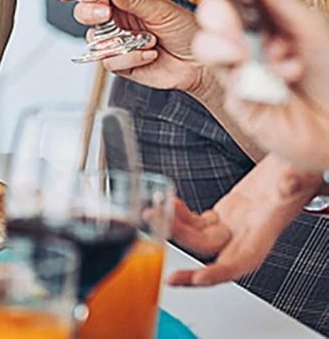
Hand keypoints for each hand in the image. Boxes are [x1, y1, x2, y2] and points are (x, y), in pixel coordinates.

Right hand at [74, 0, 204, 93]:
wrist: (199, 65)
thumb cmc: (186, 31)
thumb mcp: (162, 10)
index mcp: (124, 0)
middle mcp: (116, 20)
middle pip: (84, 13)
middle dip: (89, 13)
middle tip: (104, 14)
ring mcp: (116, 42)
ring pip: (94, 40)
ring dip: (119, 41)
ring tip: (146, 40)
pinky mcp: (121, 63)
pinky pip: (110, 61)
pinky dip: (130, 58)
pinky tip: (150, 54)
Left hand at [167, 153, 321, 285]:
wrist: (291, 172)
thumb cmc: (296, 178)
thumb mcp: (295, 179)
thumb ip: (290, 185)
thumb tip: (288, 182)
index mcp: (261, 236)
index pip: (238, 264)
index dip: (217, 274)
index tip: (196, 279)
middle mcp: (244, 237)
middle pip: (209, 251)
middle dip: (180, 243)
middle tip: (154, 232)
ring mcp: (232, 228)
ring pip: (198, 236)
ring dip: (174, 225)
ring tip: (154, 210)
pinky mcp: (223, 216)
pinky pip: (198, 222)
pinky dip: (181, 214)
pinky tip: (170, 202)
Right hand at [193, 0, 328, 172]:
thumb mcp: (307, 23)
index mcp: (258, 13)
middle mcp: (242, 37)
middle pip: (207, 13)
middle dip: (216, 13)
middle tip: (232, 20)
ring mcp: (236, 68)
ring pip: (204, 46)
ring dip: (225, 46)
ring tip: (250, 54)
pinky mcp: (237, 100)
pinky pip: (229, 82)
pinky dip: (253, 79)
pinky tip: (280, 81)